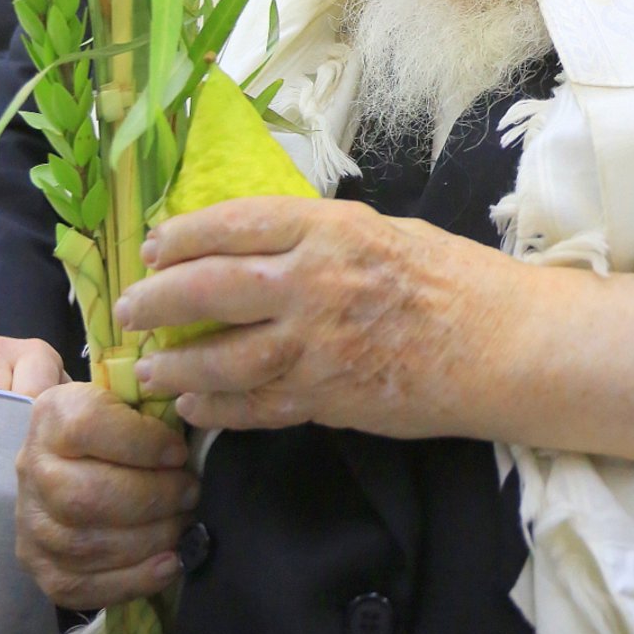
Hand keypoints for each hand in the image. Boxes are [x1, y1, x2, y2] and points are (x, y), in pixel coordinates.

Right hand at [16, 382, 198, 609]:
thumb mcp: (128, 396)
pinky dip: (131, 580)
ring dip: (150, 539)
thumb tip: (193, 416)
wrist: (69, 458)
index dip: (142, 443)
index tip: (179, 452)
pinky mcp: (38, 566)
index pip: (87, 428)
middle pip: (87, 495)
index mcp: (53, 417)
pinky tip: (168, 564)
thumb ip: (152, 405)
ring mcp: (31, 523)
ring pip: (86, 545)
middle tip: (190, 493)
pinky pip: (79, 586)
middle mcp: (33, 469)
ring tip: (183, 525)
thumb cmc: (115, 425)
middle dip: (153, 498)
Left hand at [114, 196, 504, 436]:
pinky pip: (254, 407)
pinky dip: (215, 410)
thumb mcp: (387, 232)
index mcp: (331, 229)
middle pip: (209, 288)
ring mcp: (316, 345)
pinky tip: (194, 410)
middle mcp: (314, 282)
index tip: (154, 246)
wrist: (504, 344)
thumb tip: (269, 244)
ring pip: (219, 358)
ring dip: (175, 366)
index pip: (234, 223)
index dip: (183, 236)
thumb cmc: (456, 280)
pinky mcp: (326, 398)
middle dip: (157, 299)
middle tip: (129, 309)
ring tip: (150, 370)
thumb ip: (324, 237)